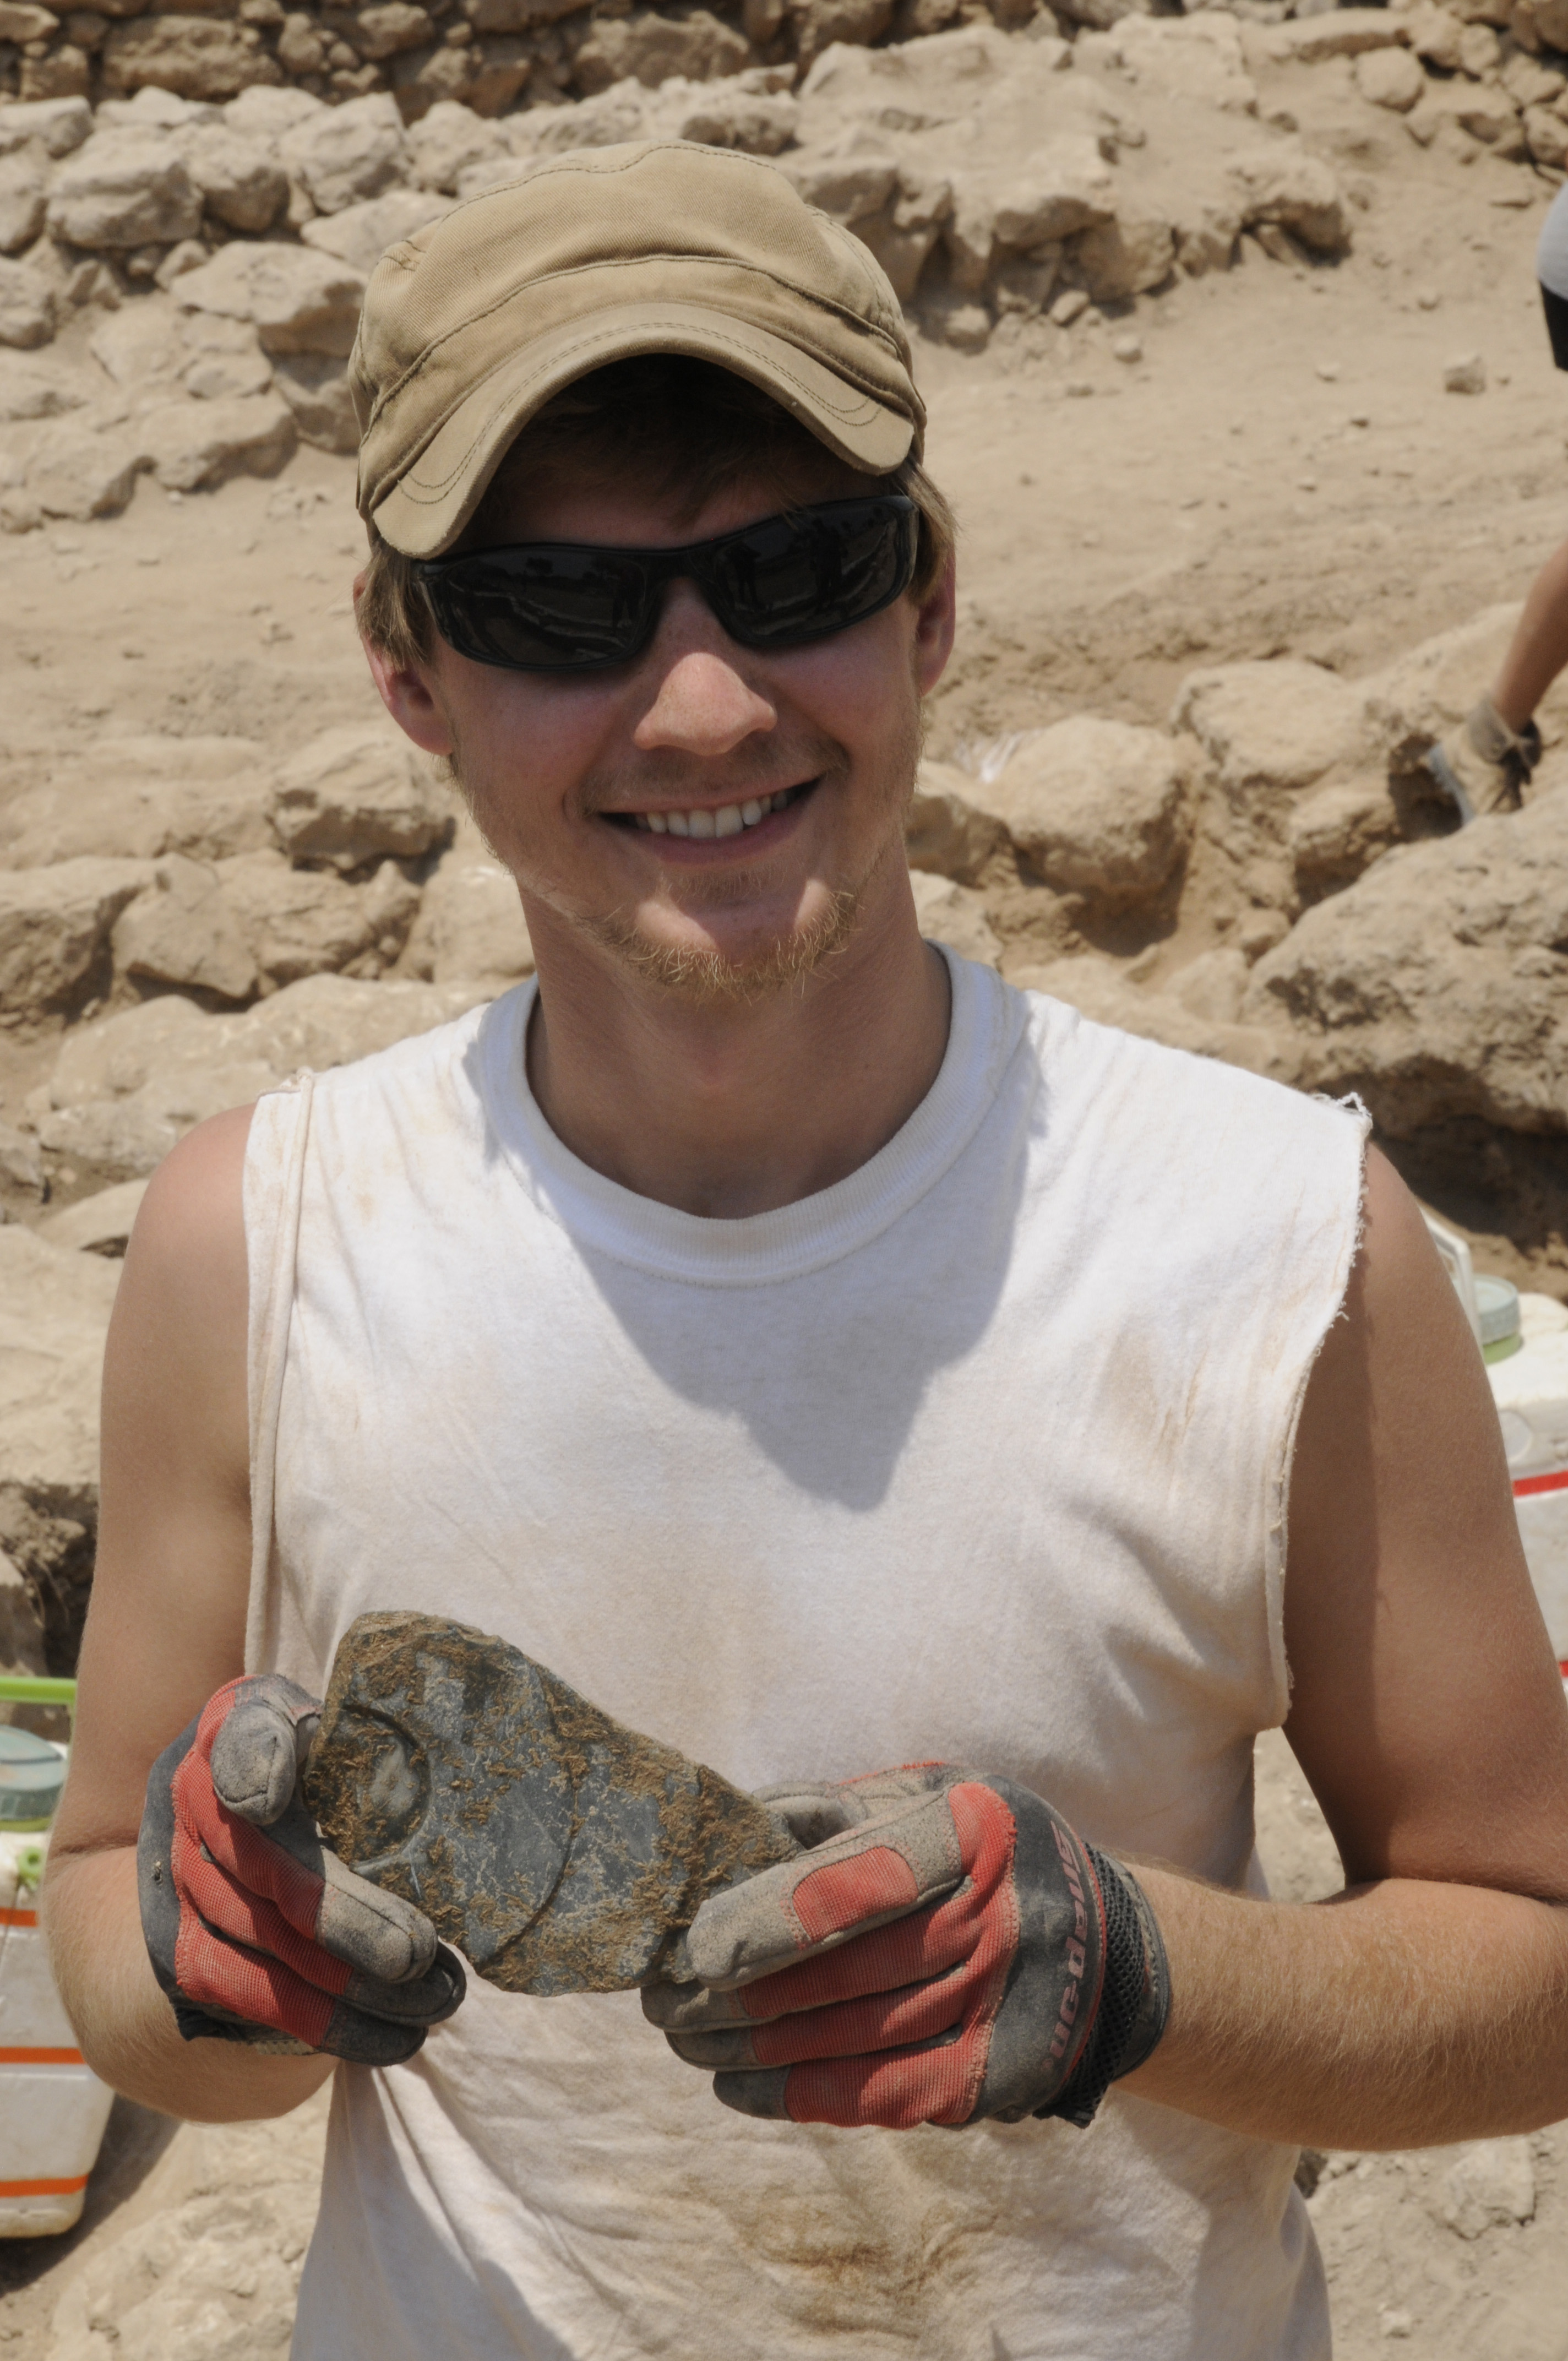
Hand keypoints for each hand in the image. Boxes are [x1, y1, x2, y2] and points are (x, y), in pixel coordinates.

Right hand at [137, 1675, 464, 2064]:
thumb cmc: (312, 1759)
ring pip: (267, 1946)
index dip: (250, 1763)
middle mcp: (192, 1803)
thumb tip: (437, 1782)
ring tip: (437, 2000)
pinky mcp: (187, 1954)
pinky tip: (398, 2036)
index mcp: (231, 1729)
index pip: (235, 1734)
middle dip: (344, 1919)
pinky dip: (329, 2025)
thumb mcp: (333, 1725)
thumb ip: (363, 1735)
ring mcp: (181, 1882)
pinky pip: (255, 1999)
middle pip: (264, 1869)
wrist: (222, 1825)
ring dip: (353, 1986)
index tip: (268, 1798)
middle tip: (419, 1952)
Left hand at [643, 1764, 1168, 2128]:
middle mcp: (996, 1920)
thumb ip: (837, 1809)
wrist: (1105, 1943)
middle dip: (734, 1994)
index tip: (694, 1946)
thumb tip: (730, 1839)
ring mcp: (1000, 2007)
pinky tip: (736, 2084)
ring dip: (748, 2048)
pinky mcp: (996, 2077)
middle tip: (660, 1996)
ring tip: (681, 2035)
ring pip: (847, 2040)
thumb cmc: (982, 1850)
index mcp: (974, 1832)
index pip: (858, 1883)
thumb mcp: (931, 1792)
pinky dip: (796, 2095)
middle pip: (840, 1972)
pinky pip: (876, 2096)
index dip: (769, 1919)